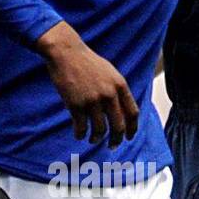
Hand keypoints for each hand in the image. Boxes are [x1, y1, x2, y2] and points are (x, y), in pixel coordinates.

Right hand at [35, 21, 138, 146]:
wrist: (66, 52)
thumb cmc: (87, 62)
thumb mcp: (109, 72)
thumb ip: (118, 90)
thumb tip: (124, 111)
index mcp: (120, 85)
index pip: (132, 113)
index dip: (132, 128)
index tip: (129, 137)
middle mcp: (109, 94)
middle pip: (118, 126)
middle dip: (116, 140)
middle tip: (112, 146)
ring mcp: (92, 101)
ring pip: (100, 130)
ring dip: (96, 139)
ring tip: (93, 140)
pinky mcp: (76, 105)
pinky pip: (81, 128)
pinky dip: (81, 134)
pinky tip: (79, 135)